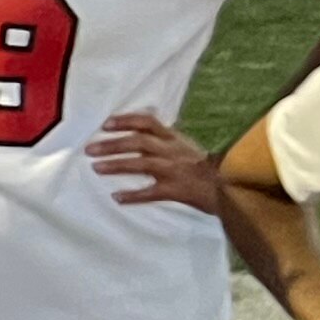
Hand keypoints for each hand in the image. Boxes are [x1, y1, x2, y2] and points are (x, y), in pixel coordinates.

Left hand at [88, 109, 221, 209]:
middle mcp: (172, 151)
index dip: (126, 121)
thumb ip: (164, 142)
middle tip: (90, 149)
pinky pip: (151, 193)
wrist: (229, 185)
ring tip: (96, 168)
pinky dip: (133, 195)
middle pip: (138, 142)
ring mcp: (174, 170)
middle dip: (112, 144)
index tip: (106, 124)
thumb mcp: (186, 147)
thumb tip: (139, 134)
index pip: (148, 122)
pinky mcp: (176, 190)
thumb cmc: (205, 168)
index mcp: (174, 139)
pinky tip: (117, 197)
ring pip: (141, 164)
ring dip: (117, 165)